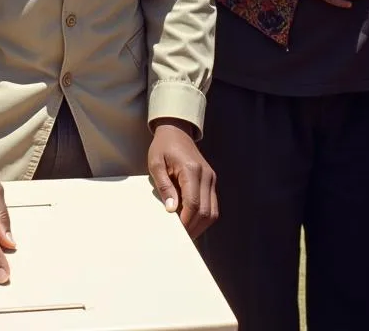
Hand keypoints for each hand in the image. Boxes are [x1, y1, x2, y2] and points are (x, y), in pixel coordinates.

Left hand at [147, 120, 217, 239]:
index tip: (176, 231)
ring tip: (185, 231)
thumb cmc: (163, 147)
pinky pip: (212, 205)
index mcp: (192, 169)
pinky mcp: (211, 181)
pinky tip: (191, 220)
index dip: (185, 221)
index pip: (193, 203)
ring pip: (213, 211)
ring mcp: (211, 178)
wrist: (176, 131)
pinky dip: (203, 216)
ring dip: (200, 225)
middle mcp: (206, 175)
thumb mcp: (156, 164)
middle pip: (206, 211)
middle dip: (193, 227)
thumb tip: (172, 209)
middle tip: (180, 236)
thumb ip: (164, 186)